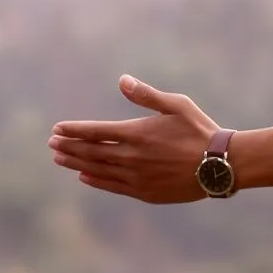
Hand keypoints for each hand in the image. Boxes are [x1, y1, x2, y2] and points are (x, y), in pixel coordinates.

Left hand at [48, 76, 220, 203]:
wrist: (220, 165)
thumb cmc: (200, 130)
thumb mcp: (177, 105)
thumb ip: (146, 95)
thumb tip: (122, 80)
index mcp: (137, 133)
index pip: (95, 131)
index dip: (74, 130)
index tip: (57, 129)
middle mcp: (131, 156)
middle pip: (91, 151)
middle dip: (69, 146)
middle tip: (52, 143)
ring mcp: (136, 176)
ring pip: (97, 169)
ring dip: (76, 163)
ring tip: (60, 158)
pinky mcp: (144, 192)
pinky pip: (112, 186)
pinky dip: (95, 180)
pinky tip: (84, 176)